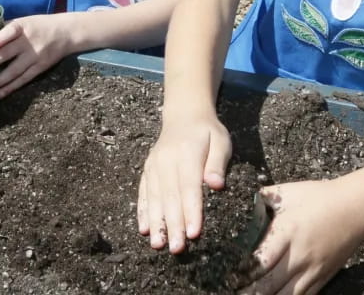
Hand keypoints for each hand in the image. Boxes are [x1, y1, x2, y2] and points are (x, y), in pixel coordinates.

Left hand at [0, 13, 73, 98]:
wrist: (67, 32)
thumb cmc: (39, 25)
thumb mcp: (25, 21)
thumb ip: (6, 29)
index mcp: (23, 26)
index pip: (10, 31)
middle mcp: (29, 41)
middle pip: (7, 53)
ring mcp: (35, 56)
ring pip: (14, 71)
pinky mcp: (40, 67)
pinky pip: (24, 79)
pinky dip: (11, 87)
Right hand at [137, 111, 230, 252]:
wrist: (184, 114)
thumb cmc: (208, 132)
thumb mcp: (221, 141)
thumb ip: (217, 162)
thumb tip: (216, 185)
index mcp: (186, 153)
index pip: (189, 186)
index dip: (191, 211)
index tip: (194, 234)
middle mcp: (166, 160)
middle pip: (169, 196)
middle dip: (172, 224)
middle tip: (176, 249)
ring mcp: (154, 164)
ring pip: (154, 197)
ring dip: (156, 222)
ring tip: (157, 245)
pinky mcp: (147, 169)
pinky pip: (143, 191)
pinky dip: (143, 211)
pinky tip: (144, 229)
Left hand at [240, 179, 363, 294]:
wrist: (356, 209)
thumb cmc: (320, 197)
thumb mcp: (287, 192)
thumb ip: (263, 199)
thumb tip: (244, 201)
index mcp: (287, 232)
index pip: (260, 260)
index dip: (243, 272)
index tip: (230, 275)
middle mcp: (299, 255)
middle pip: (270, 283)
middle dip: (250, 291)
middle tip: (233, 291)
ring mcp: (313, 269)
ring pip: (287, 294)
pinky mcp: (324, 277)